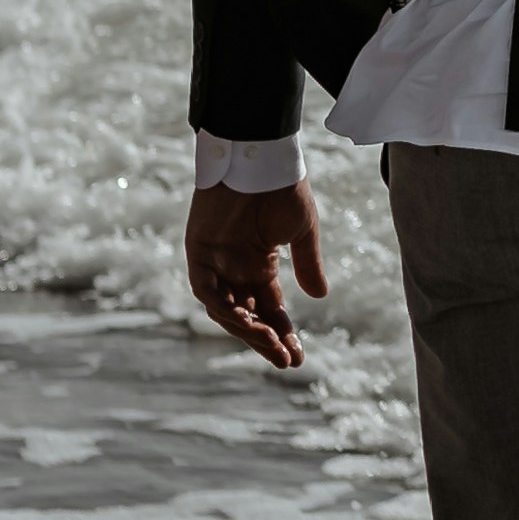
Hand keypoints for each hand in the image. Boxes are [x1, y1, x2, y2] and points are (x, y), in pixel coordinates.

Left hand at [183, 180, 327, 369]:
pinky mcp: (198, 252)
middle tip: (286, 360)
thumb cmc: (282, 189)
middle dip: (266, 340)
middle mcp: (235, 269)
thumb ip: (307, 265)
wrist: (260, 159)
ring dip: (246, 329)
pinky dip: (222, 308)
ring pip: (225, 310)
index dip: (284, 332)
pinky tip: (246, 321)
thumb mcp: (302, 232)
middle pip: (248, 316)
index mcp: (260, 265)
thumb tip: (320, 297)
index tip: (299, 357)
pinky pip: (206, 291)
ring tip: (271, 342)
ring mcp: (215, 262)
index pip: (270, 309)